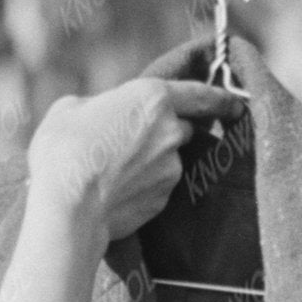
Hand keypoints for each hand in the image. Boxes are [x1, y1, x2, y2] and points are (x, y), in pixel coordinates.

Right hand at [30, 59, 234, 244]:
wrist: (68, 207)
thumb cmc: (65, 150)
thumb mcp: (72, 107)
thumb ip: (101, 104)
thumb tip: (106, 113)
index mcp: (153, 98)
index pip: (200, 95)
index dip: (221, 99)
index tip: (236, 105)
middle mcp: (172, 132)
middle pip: (181, 128)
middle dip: (163, 131)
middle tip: (129, 139)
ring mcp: (171, 169)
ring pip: (168, 159)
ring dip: (149, 161)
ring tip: (111, 169)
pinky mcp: (163, 199)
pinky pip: (157, 186)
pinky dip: (143, 186)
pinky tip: (114, 189)